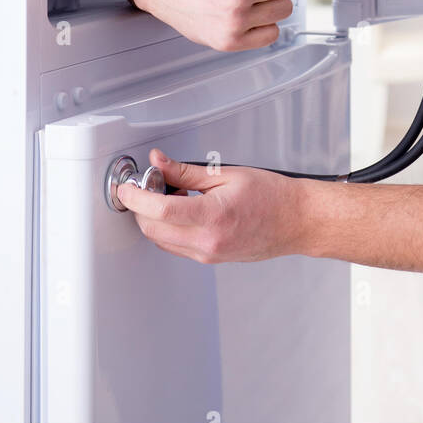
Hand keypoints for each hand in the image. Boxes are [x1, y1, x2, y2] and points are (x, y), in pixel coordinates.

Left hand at [115, 148, 310, 264]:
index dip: (136, 197)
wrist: (295, 221)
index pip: (159, 211)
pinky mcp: (209, 259)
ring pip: (160, 241)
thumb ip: (187, 171)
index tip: (127, 187)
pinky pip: (175, 247)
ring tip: (165, 194)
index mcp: (213, 217)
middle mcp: (207, 242)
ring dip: (152, 220)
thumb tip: (160, 163)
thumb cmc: (272, 196)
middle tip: (147, 184)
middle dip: (140, 207)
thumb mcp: (227, 174)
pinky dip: (167, 229)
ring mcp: (207, 255)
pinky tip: (178, 210)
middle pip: (153, 230)